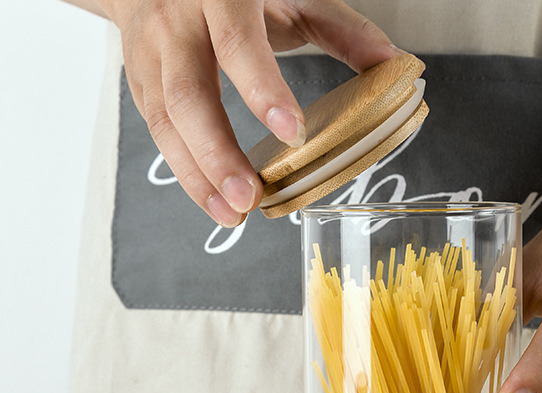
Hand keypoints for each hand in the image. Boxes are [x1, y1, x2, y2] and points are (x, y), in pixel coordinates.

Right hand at [98, 0, 397, 225]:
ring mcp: (151, 52)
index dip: (263, 91)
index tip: (293, 135)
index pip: (238, 45)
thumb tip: (393, 67)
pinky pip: (158, 133)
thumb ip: (342, 31)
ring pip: (165, 121)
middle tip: (249, 197)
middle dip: (218, 153)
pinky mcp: (140, 80)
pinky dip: (187, 172)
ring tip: (232, 214)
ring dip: (197, 176)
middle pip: (188, 94)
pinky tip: (214, 200)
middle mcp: (176, 21)